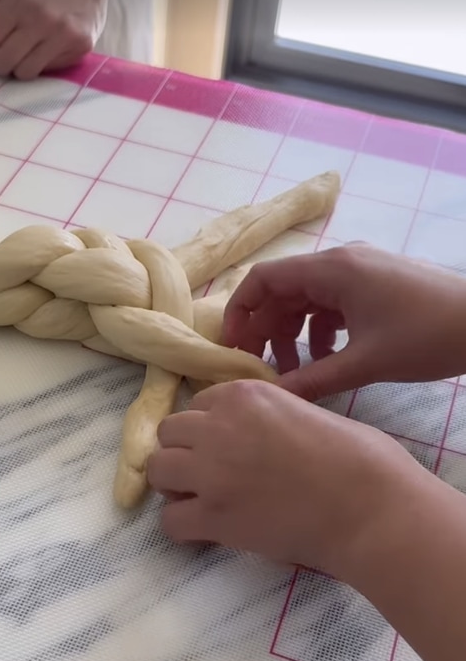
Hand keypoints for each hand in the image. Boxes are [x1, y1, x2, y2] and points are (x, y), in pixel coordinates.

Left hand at [0, 0, 114, 78]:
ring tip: (17, 50)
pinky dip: (38, 62)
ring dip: (15, 65)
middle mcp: (43, 20)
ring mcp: (64, 37)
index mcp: (19, 0)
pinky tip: (41, 46)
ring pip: (25, 73)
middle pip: (2, 63)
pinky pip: (48, 70)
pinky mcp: (80, 48)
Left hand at [147, 379, 425, 576]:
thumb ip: (272, 414)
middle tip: (211, 475)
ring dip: (175, 485)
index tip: (229, 448)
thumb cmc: (362, 459)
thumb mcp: (310, 410)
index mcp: (245, 395)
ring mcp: (211, 472)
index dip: (210, 429)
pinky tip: (207, 530)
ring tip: (203, 501)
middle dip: (185, 453)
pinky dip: (183, 527)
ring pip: (157, 470)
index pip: (199, 405)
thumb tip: (260, 433)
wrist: (371, 508)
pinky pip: (169, 520)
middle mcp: (218, 426)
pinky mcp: (213, 517)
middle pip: (169, 433)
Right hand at [223, 244, 465, 400]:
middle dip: (265, 330)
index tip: (233, 349)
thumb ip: (313, 380)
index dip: (239, 312)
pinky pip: (332, 304)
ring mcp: (360, 272)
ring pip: (307, 300)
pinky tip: (327, 361)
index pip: (263, 279)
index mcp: (333, 269)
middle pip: (282, 290)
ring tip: (295, 373)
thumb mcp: (365, 363)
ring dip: (293, 334)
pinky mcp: (375, 286)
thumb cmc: (427, 337)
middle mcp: (341, 263)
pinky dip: (320, 332)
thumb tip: (272, 397)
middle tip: (259, 369)